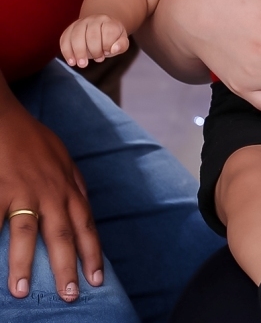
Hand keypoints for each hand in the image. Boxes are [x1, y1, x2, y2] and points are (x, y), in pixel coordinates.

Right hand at [0, 94, 102, 299]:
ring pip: (25, 232)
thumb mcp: (64, 158)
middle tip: (70, 295)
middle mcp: (49, 191)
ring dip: (23, 263)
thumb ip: (75, 183)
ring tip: (21, 292)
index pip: (85, 224)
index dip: (92, 252)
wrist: (6, 118)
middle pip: (61, 233)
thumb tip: (86, 205)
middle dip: (66, 266)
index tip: (97, 279)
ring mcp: (23, 190)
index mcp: (67, 186)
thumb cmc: (34, 140)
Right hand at [60, 15, 128, 67]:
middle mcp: (93, 19)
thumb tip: (113, 49)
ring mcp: (80, 23)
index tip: (108, 52)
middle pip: (92, 35)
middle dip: (94, 50)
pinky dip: (67, 51)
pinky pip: (64, 39)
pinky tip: (71, 62)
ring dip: (79, 52)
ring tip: (82, 64)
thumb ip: (122, 45)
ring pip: (76, 35)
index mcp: (108, 21)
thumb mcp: (121, 41)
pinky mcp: (69, 29)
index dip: (108, 45)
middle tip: (98, 59)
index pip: (108, 32)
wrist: (100, 27)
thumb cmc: (111, 38)